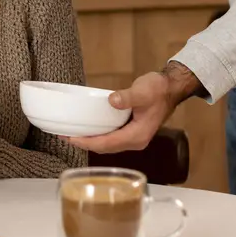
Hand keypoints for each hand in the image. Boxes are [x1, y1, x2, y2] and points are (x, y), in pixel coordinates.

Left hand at [65, 62, 201, 152]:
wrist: (170, 88)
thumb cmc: (159, 90)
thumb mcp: (143, 91)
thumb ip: (128, 97)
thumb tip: (112, 101)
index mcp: (137, 136)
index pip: (107, 144)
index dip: (88, 143)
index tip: (71, 139)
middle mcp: (135, 141)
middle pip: (105, 148)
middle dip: (84, 144)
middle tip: (64, 137)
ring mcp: (133, 138)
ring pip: (107, 145)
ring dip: (90, 141)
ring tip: (72, 134)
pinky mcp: (131, 132)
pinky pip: (111, 138)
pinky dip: (98, 136)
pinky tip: (88, 129)